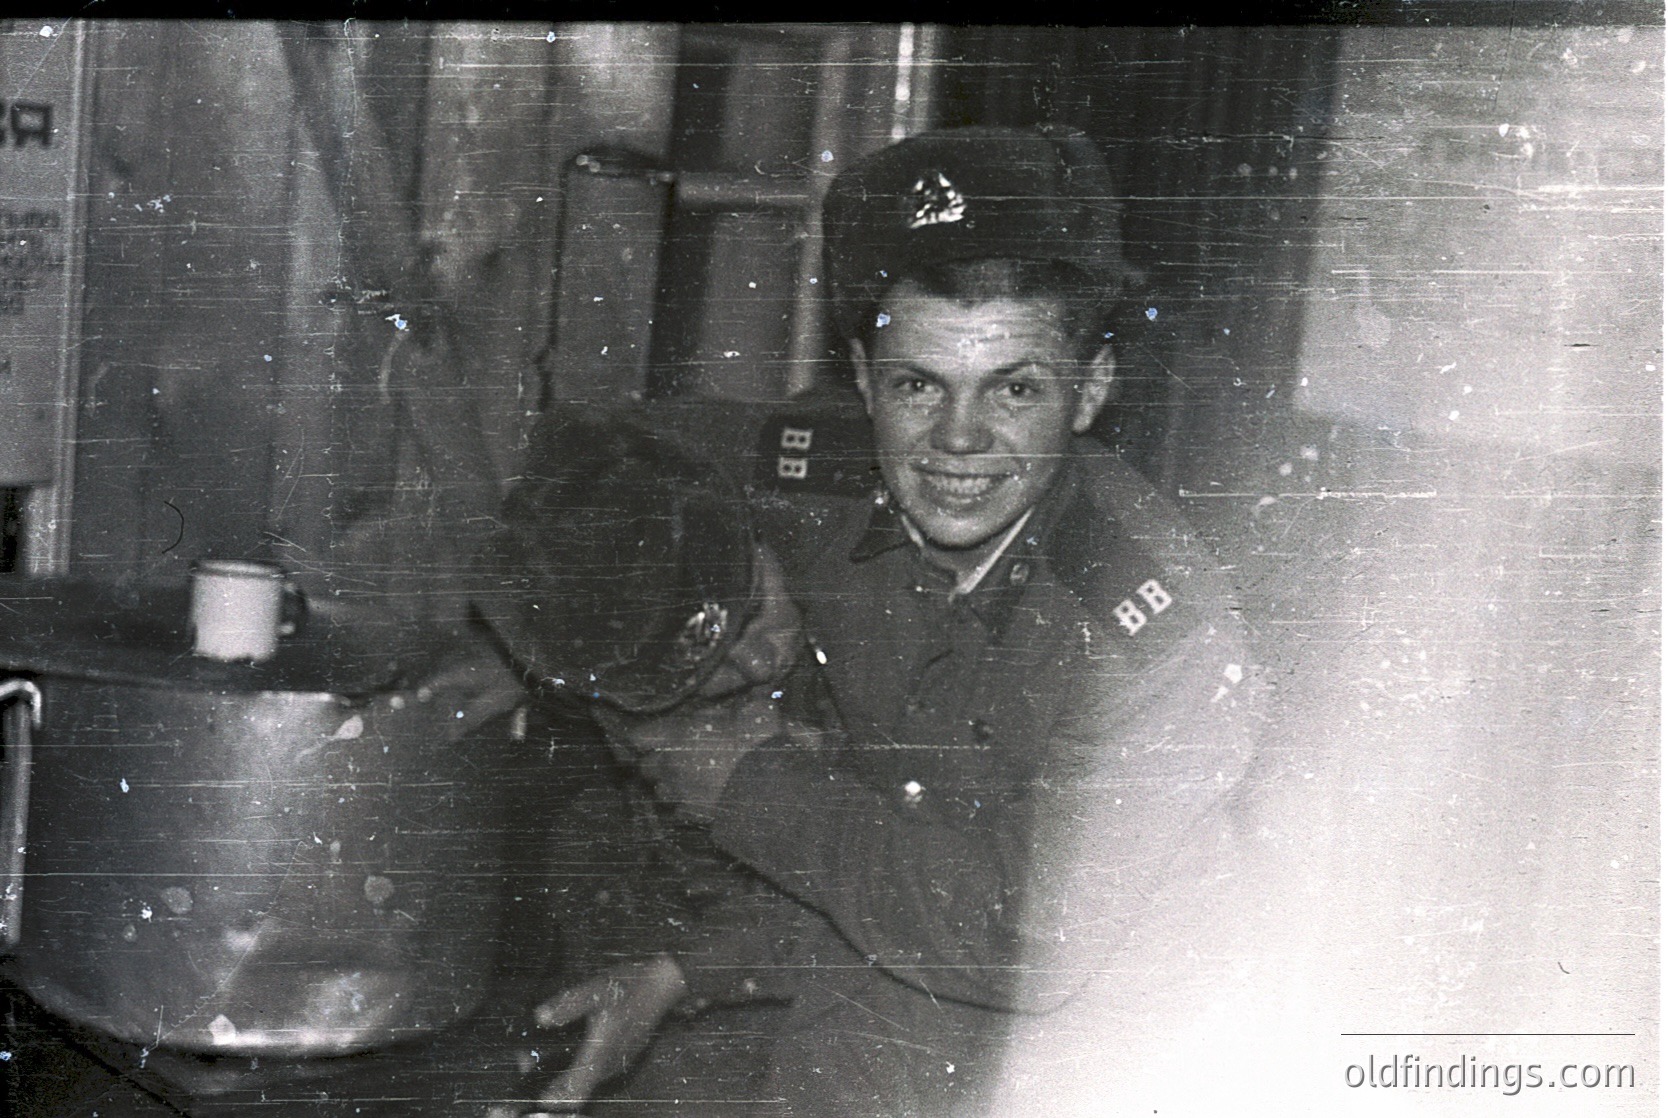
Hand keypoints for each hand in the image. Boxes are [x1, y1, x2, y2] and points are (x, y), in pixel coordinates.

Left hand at [508, 954, 689, 1114]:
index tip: (531, 1093)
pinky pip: (597, 1072)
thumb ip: (567, 1005)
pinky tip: (571, 1050)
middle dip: (552, 1083)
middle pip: (577, 1091)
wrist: (666, 983)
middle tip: (528, 1062)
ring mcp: (619, 1062)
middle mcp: (609, 1065)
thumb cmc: (631, 985)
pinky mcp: (624, 1055)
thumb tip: (541, 1017)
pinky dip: (580, 1068)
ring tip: (542, 1057)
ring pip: (587, 1082)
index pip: (573, 1094)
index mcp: (600, 1055)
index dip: (551, 1099)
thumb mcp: (595, 989)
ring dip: (566, 1076)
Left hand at [603, 683, 784, 812]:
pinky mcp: (692, 815)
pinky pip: (679, 809)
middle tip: (676, 755)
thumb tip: (718, 710)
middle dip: (657, 761)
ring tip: (689, 778)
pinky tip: (701, 798)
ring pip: (660, 789)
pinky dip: (686, 804)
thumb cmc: (758, 742)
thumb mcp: (748, 710)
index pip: (639, 736)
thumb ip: (724, 711)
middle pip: (646, 766)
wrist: (771, 787)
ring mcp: (679, 792)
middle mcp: (669, 765)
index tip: (655, 734)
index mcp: (677, 735)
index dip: (646, 735)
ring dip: (670, 783)